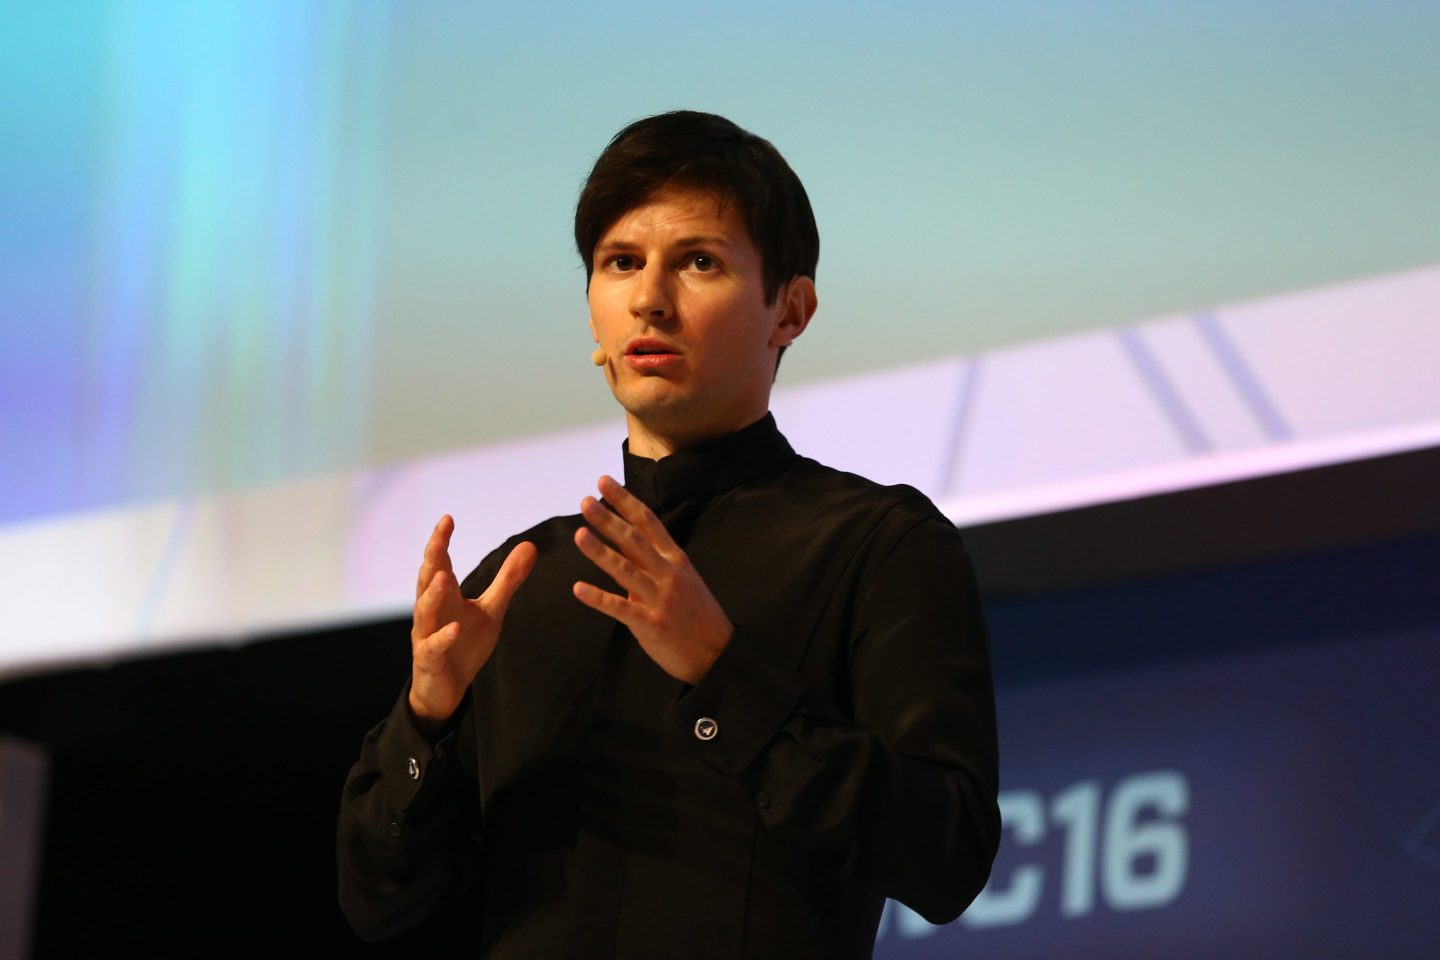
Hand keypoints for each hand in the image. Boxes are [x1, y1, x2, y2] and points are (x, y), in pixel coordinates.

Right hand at [409, 515, 535, 729]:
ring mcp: (426, 636)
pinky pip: (433, 647)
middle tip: (439, 535)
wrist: (447, 688)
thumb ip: (508, 579)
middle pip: (427, 579)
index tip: (448, 518)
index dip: (441, 541)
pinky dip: (443, 637)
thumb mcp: (492, 609)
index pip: (441, 563)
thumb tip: (530, 545)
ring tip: (445, 576)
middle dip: (433, 556)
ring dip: (433, 594)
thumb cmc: (464, 644)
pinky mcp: (429, 660)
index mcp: (445, 596)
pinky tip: (455, 628)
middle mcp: (431, 611)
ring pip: (425, 611)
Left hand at [572, 475, 732, 684]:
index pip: (647, 521)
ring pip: (625, 570)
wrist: (716, 652)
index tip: (603, 482)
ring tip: (579, 534)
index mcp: (675, 559)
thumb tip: (621, 547)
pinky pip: (620, 608)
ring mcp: (659, 598)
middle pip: (634, 539)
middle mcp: (667, 573)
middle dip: (608, 519)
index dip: (624, 500)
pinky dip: (598, 598)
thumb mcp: (681, 580)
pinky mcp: (650, 623)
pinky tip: (578, 589)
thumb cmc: (696, 613)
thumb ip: (650, 563)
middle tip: (585, 500)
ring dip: (600, 552)